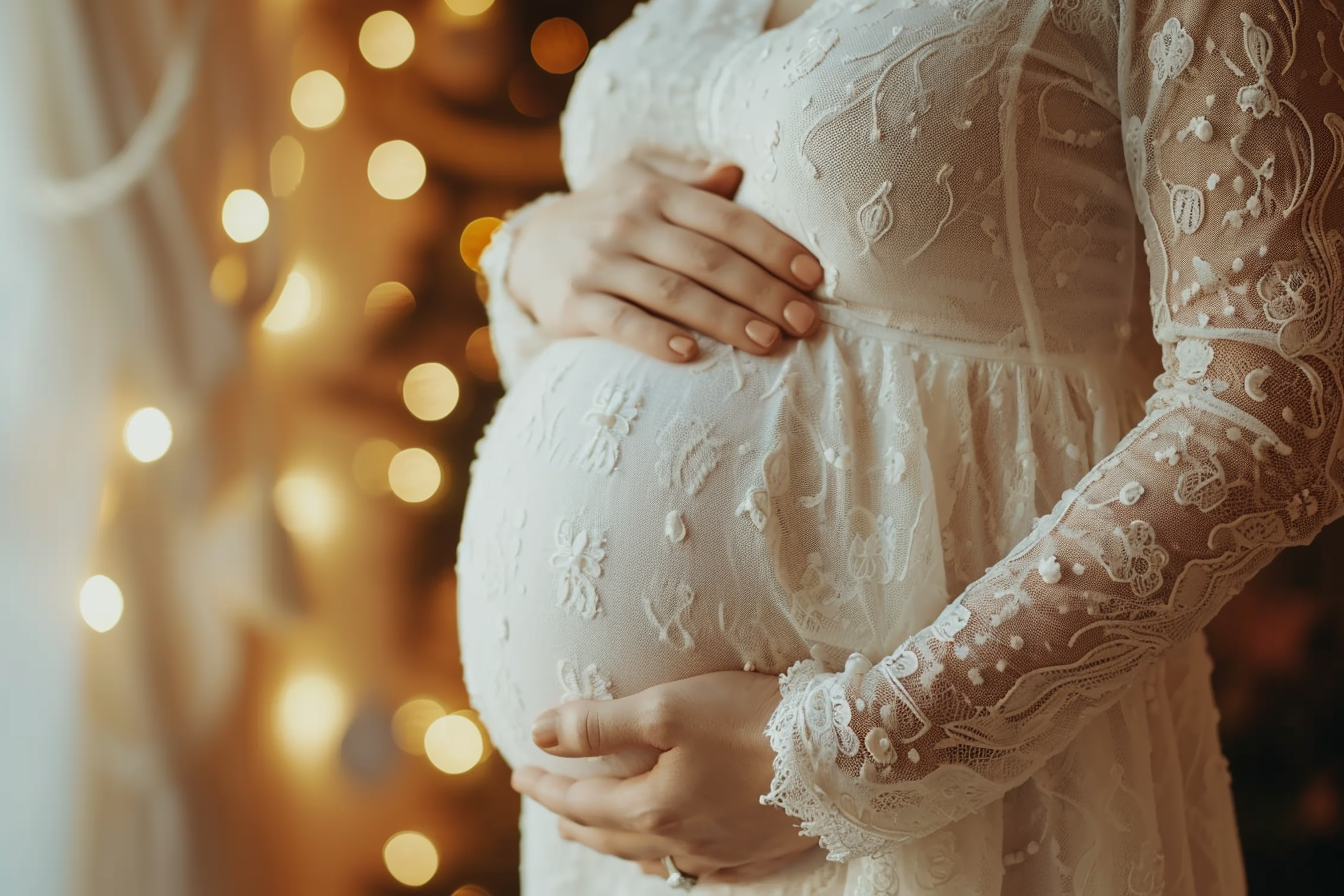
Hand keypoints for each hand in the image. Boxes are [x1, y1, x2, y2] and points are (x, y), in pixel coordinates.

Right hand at [504, 159, 822, 362]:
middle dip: (764, 291)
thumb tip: (738, 172)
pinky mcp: (573, 304)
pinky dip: (655, 339)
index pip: (728, 219)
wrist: (525, 249)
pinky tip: (691, 356)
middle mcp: (629, 222)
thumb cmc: (604, 216)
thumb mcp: (638, 180)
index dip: (774, 248)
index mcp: (655, 191)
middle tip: (805, 322)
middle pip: (709, 259)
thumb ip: (689, 179)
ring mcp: (599, 263)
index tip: (813, 278)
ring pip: (673, 293)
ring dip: (726, 319)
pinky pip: (620, 323)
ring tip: (769, 343)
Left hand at [510, 671, 819, 884]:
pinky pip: (699, 870)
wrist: (843, 756)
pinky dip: (671, 860)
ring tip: (599, 835)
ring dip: (617, 844)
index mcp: (652, 808)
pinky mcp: (756, 856)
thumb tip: (539, 733)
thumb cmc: (751, 722)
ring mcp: (721, 855)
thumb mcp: (666, 709)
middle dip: (574, 821)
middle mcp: (682, 842)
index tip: (519, 773)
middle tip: (551, 810)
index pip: (581, 802)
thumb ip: (598, 724)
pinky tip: (676, 857)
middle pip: (611, 836)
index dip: (546, 787)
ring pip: (653, 857)